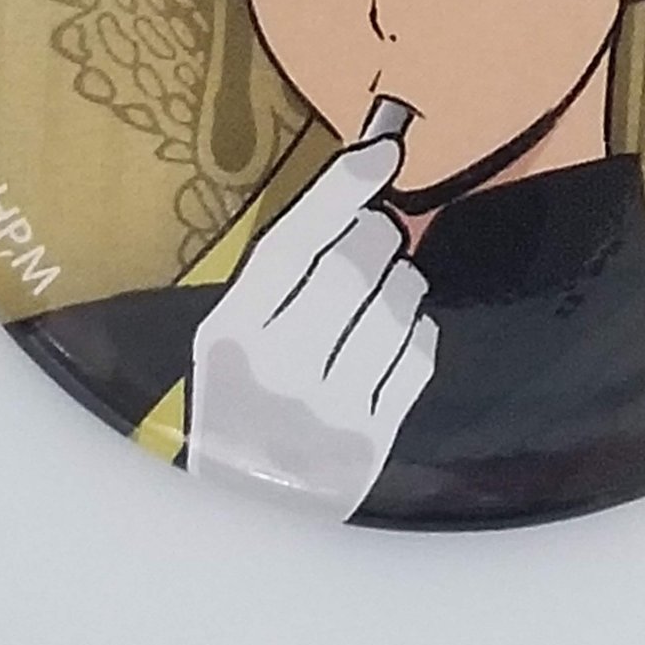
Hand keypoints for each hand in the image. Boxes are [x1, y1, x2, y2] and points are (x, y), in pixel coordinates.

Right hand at [187, 136, 437, 517]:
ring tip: (384, 286)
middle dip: (377, 236)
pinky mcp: (372, 446)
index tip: (383, 149)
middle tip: (376, 236)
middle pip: (350, 269)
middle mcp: (271, 374)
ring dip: (402, 281)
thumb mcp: (237, 325)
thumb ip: (285, 263)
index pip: (291, 244)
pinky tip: (394, 331)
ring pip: (394, 309)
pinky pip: (417, 356)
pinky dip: (416, 329)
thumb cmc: (245, 388)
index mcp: (227, 334)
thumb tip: (365, 170)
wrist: (248, 495)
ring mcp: (325, 416)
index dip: (341, 188)